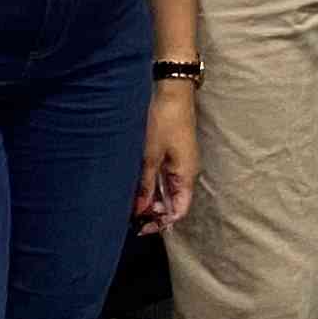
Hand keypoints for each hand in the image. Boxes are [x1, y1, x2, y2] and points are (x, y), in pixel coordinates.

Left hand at [133, 85, 198, 233]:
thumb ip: (145, 184)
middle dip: (153, 213)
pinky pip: (164, 178)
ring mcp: (180, 163)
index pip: (178, 211)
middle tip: (130, 216)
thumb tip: (139, 210)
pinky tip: (136, 186)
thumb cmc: (163, 122)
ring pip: (167, 191)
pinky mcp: (172, 154)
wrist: (172, 92)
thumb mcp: (149, 155)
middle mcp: (186, 172)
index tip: (140, 226)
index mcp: (186, 175)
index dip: (161, 222)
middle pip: (173, 203)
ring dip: (151, 199)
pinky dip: (151, 185)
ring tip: (130, 203)